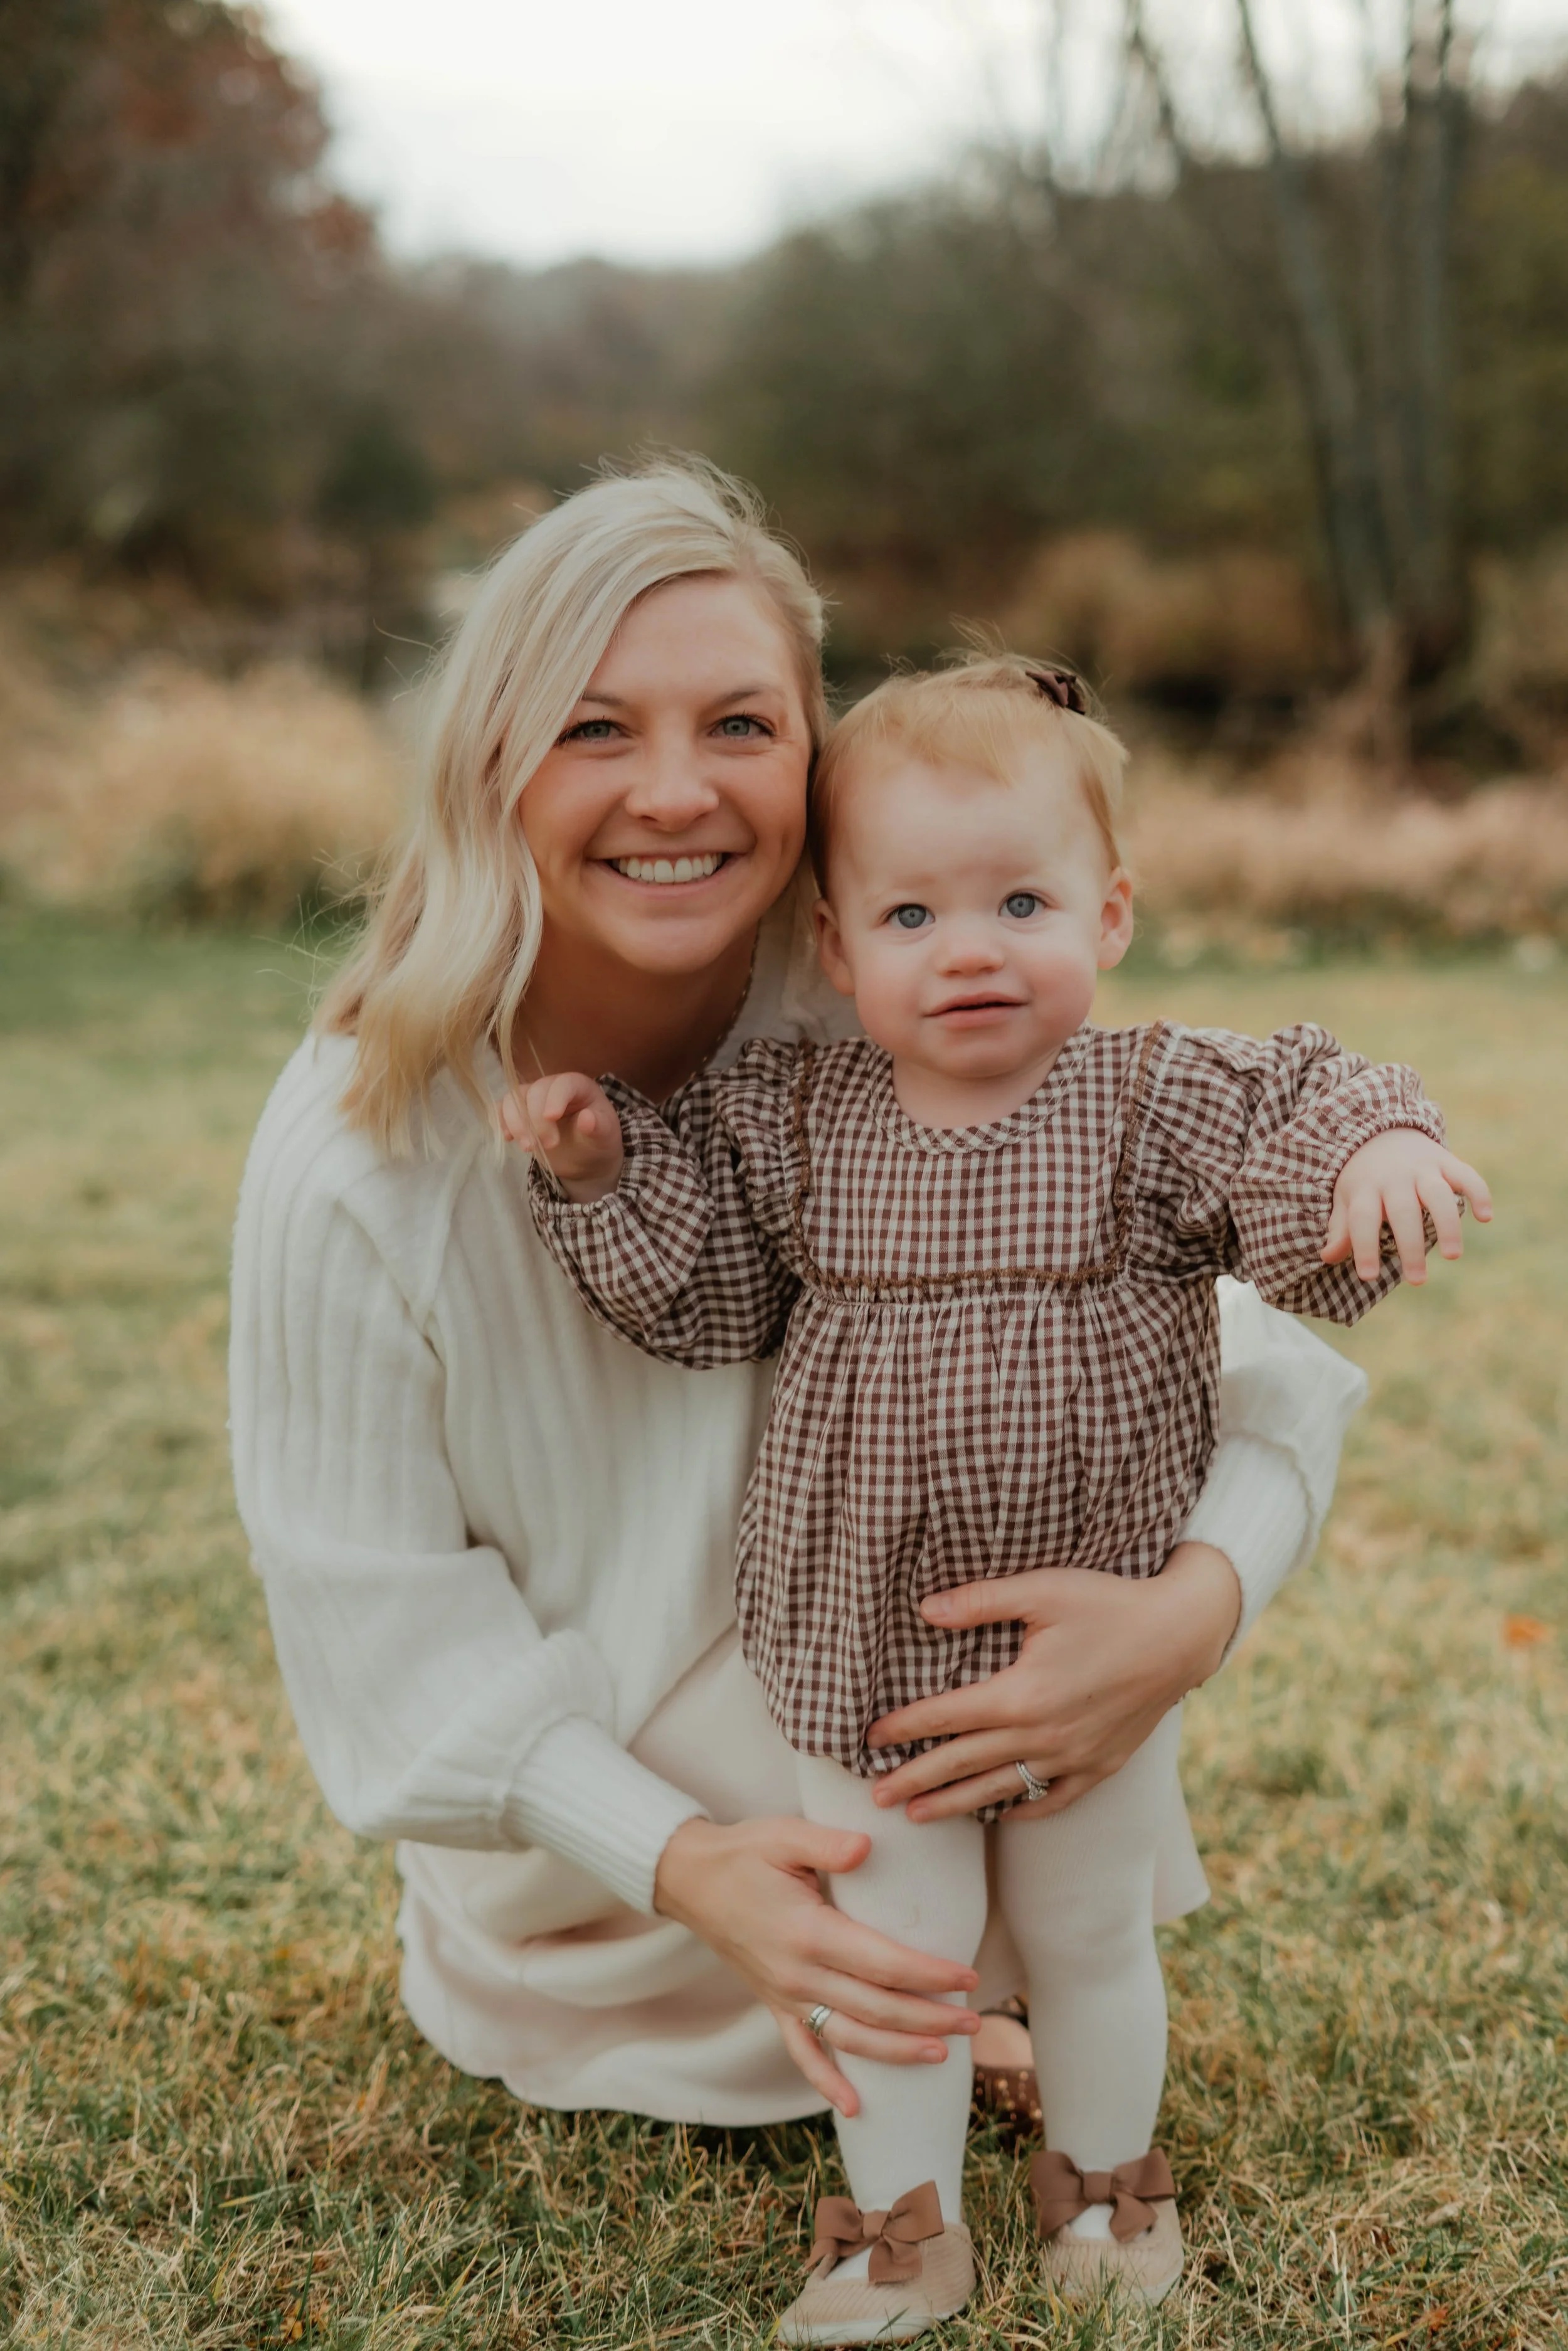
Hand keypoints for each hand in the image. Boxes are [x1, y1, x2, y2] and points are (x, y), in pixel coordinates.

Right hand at [500, 1072, 624, 1201]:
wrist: (584, 1156)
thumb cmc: (597, 1140)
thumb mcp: (604, 1135)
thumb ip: (598, 1126)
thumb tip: (587, 1118)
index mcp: (578, 1085)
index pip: (563, 1084)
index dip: (555, 1098)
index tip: (551, 1118)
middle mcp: (553, 1086)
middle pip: (535, 1091)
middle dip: (536, 1119)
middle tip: (548, 1146)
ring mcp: (533, 1097)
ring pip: (514, 1098)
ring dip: (517, 1123)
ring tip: (528, 1147)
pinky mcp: (519, 1111)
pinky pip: (503, 1108)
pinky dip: (502, 1122)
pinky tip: (509, 1138)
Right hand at [652, 1814, 979, 2116]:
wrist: (689, 1880)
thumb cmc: (743, 1853)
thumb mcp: (782, 1836)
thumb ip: (826, 1843)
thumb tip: (867, 1848)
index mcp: (808, 1933)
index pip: (883, 1964)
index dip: (929, 1975)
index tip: (968, 1977)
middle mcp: (798, 1975)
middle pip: (876, 2009)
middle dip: (930, 2020)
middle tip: (975, 2022)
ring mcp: (785, 1996)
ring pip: (849, 2039)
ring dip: (897, 2052)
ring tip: (942, 2055)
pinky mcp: (774, 2005)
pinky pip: (803, 2052)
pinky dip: (827, 2082)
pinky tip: (855, 2106)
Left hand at [863, 1541, 1241, 1822]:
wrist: (1182, 1634)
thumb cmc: (1109, 1604)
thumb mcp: (1042, 1589)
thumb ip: (980, 1601)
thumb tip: (925, 1609)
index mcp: (1021, 1695)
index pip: (946, 1717)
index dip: (903, 1728)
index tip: (868, 1739)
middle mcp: (1042, 1736)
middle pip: (963, 1763)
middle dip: (915, 1781)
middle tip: (875, 1798)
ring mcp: (1073, 1757)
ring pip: (1001, 1789)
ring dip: (956, 1804)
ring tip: (919, 1816)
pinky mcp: (1102, 1766)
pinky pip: (1054, 1799)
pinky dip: (1023, 1808)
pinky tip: (1000, 1814)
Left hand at [1323, 1127, 1490, 1284]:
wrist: (1383, 1130)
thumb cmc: (1363, 1178)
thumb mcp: (1346, 1198)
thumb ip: (1341, 1229)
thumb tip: (1327, 1258)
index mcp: (1365, 1189)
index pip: (1362, 1219)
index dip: (1363, 1247)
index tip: (1368, 1277)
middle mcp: (1394, 1177)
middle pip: (1402, 1212)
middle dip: (1410, 1246)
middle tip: (1417, 1281)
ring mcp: (1423, 1168)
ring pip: (1437, 1195)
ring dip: (1447, 1224)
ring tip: (1453, 1256)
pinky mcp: (1447, 1162)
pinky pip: (1466, 1175)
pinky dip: (1479, 1193)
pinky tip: (1485, 1217)